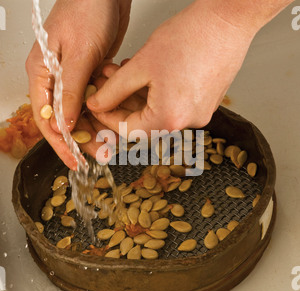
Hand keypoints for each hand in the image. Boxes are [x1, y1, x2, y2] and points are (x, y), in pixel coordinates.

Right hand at [26, 0, 131, 168]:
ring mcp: (74, 79)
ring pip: (82, 113)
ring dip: (96, 130)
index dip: (60, 142)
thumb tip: (65, 123)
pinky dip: (104, 114)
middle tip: (99, 155)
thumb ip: (71, 90)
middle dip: (82, 139)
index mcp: (42, 73)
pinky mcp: (90, 77)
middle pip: (65, 120)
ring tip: (110, 145)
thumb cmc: (86, 10)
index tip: (74, 160)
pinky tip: (114, 125)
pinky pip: (95, 102)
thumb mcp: (78, 54)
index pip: (45, 118)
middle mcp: (56, 79)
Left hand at [86, 0, 260, 136]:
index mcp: (170, 119)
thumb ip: (114, 90)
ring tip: (123, 72)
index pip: (129, 130)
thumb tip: (98, 104)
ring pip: (157, 113)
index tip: (97, 105)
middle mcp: (187, 123)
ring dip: (137, 96)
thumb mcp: (141, 65)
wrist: (228, 21)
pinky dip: (155, 94)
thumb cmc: (191, 37)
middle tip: (108, 84)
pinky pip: (173, 106)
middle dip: (122, 103)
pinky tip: (146, 75)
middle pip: (144, 123)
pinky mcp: (205, 104)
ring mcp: (198, 115)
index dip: (107, 118)